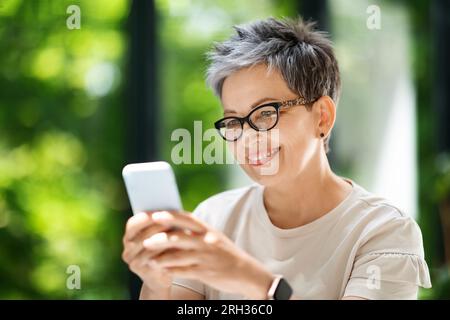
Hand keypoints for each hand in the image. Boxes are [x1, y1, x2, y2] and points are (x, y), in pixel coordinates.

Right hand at [121, 211, 174, 298]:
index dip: (146, 217)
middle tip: (172, 221)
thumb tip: (171, 210)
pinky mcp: (141, 271)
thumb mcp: (161, 236)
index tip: (160, 212)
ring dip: (163, 239)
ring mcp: (132, 261)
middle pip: (141, 235)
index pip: (133, 223)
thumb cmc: (164, 250)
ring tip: (177, 232)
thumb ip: (161, 224)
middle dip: (158, 227)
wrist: (161, 276)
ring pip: (148, 247)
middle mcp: (127, 249)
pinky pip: (153, 259)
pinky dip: (165, 252)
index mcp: (129, 236)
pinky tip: (176, 247)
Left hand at [143, 211, 273, 298]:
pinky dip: (171, 271)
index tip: (155, 214)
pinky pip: (184, 271)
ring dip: (162, 258)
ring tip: (149, 260)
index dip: (170, 216)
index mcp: (207, 230)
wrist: (246, 272)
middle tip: (145, 239)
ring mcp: (206, 257)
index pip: (187, 219)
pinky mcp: (205, 272)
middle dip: (161, 238)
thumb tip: (173, 226)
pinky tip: (161, 271)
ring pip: (179, 256)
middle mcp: (206, 241)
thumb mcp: (213, 238)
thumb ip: (196, 232)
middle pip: (180, 237)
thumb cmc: (225, 254)